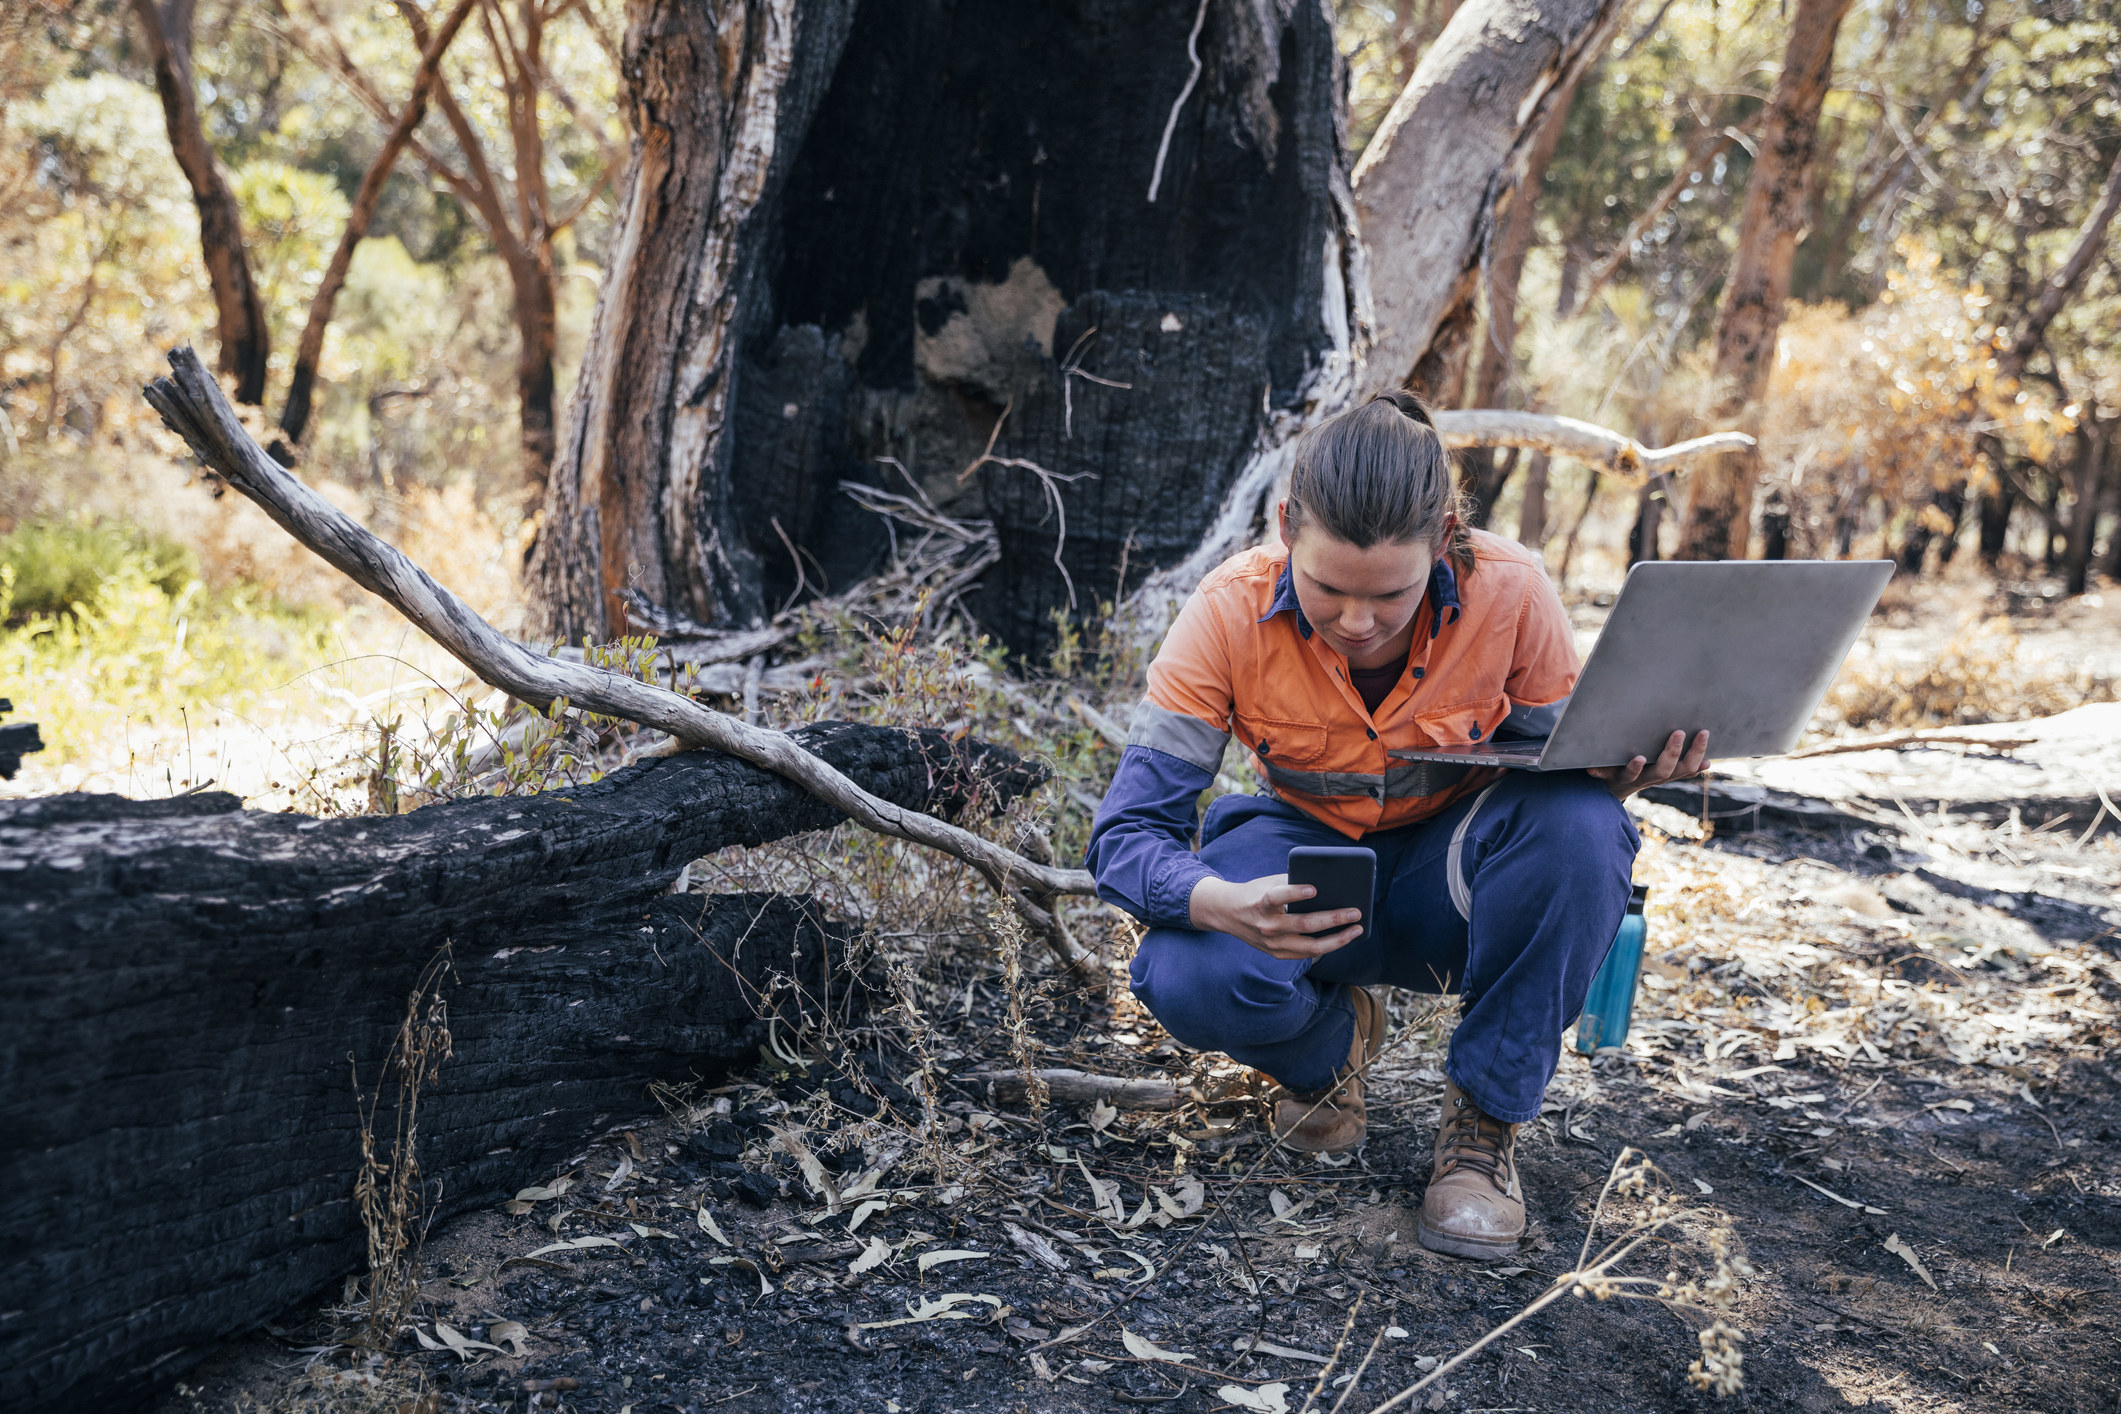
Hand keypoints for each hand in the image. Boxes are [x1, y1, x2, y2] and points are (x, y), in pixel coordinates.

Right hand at [1188, 873, 1364, 959]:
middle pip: (1304, 924)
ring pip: (1311, 946)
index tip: (1314, 889)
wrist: (1227, 914)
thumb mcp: (1268, 882)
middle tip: (1355, 912)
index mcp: (1261, 903)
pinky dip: (1326, 946)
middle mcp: (1267, 925)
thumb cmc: (1255, 893)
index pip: (1277, 897)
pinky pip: (1306, 954)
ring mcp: (1272, 943)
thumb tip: (1327, 887)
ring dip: (1337, 939)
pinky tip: (1342, 938)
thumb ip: (1292, 883)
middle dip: (1334, 919)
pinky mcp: (1276, 953)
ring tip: (1356, 929)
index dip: (1295, 893)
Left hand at [1589, 729, 1710, 799]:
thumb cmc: (1642, 769)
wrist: (1613, 789)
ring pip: (1634, 776)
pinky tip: (1591, 768)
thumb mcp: (1661, 766)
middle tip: (1679, 732)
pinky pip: (1602, 776)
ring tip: (1639, 757)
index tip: (1704, 732)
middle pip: (1663, 772)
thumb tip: (1708, 762)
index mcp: (1663, 773)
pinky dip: (1598, 772)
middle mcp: (1647, 778)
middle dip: (1673, 753)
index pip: (1685, 766)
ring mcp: (1626, 778)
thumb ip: (1679, 761)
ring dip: (1636, 768)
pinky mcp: (1606, 776)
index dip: (1697, 752)